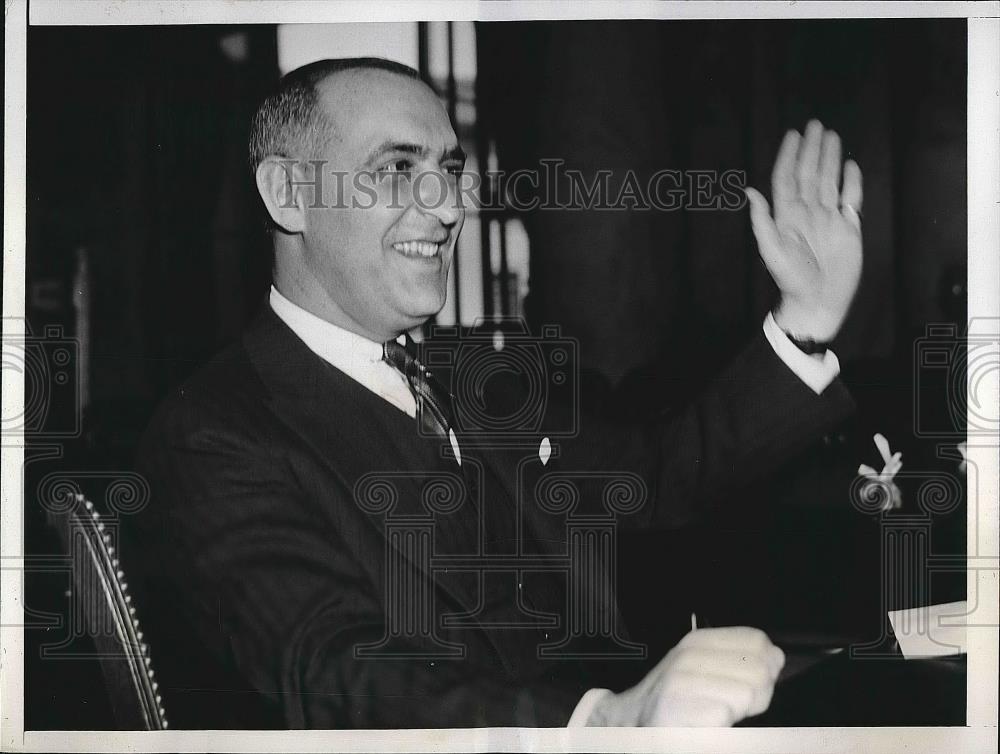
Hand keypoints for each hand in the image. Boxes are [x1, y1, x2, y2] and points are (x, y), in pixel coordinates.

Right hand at [587, 626, 784, 725]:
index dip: (765, 666)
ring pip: (746, 694)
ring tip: (715, 717)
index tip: (747, 683)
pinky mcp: (675, 709)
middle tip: (731, 707)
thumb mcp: (702, 669)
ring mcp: (680, 681)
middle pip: (759, 670)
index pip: (757, 640)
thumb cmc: (675, 701)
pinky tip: (704, 727)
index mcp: (698, 641)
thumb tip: (776, 656)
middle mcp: (688, 654)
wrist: (628, 722)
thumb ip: (739, 660)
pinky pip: (725, 715)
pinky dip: (722, 727)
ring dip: (739, 714)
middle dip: (757, 695)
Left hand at [746, 120, 863, 341]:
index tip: (793, 135)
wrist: (818, 302)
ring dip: (830, 159)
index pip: (788, 178)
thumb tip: (749, 192)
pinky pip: (851, 199)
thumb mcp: (773, 252)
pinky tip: (851, 166)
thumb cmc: (792, 280)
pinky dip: (852, 182)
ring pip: (829, 181)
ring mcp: (828, 219)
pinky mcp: (848, 228)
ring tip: (831, 136)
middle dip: (811, 150)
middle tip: (814, 125)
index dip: (789, 157)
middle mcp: (808, 212)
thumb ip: (762, 222)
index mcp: (788, 215)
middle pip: (810, 174)